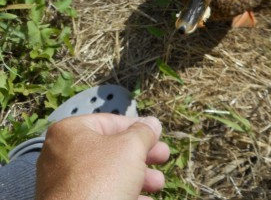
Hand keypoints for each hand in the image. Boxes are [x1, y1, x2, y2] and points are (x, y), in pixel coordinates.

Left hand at [35, 114, 169, 199]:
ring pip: (109, 173)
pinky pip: (101, 192)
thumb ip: (144, 132)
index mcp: (71, 131)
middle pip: (113, 148)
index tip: (156, 134)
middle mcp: (62, 153)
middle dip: (143, 155)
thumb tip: (153, 123)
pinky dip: (124, 193)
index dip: (138, 127)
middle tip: (163, 157)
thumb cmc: (102, 179)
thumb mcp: (131, 147)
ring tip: (158, 184)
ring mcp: (64, 181)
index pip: (111, 122)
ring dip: (139, 177)